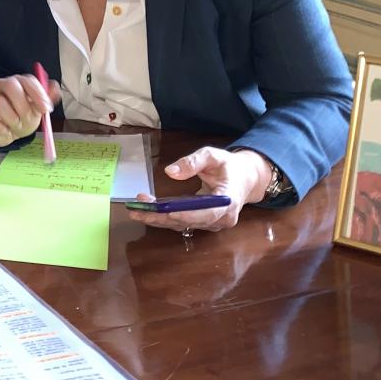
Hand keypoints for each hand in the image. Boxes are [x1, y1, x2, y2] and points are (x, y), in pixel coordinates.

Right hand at [0, 73, 55, 146]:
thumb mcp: (36, 108)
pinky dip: (3, 130)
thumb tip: (55, 88)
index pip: (28, 81)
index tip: (45, 109)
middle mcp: (2, 86)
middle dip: (23, 106)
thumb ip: (47, 98)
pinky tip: (6, 131)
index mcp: (19, 82)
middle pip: (11, 86)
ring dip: (12, 120)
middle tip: (29, 120)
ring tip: (16, 125)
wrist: (3, 131)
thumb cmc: (21, 116)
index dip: (38, 94)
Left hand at [125, 146, 271, 232]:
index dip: (187, 214)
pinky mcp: (205, 223)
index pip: (207, 212)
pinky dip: (164, 217)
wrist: (245, 179)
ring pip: (183, 224)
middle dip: (161, 216)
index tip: (166, 211)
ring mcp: (214, 223)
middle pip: (189, 221)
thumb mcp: (212, 155)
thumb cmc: (229, 165)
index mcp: (228, 200)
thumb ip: (192, 162)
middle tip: (137, 210)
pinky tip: (147, 209)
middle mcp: (222, 217)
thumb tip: (170, 171)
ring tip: (135, 209)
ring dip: (158, 217)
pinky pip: (183, 222)